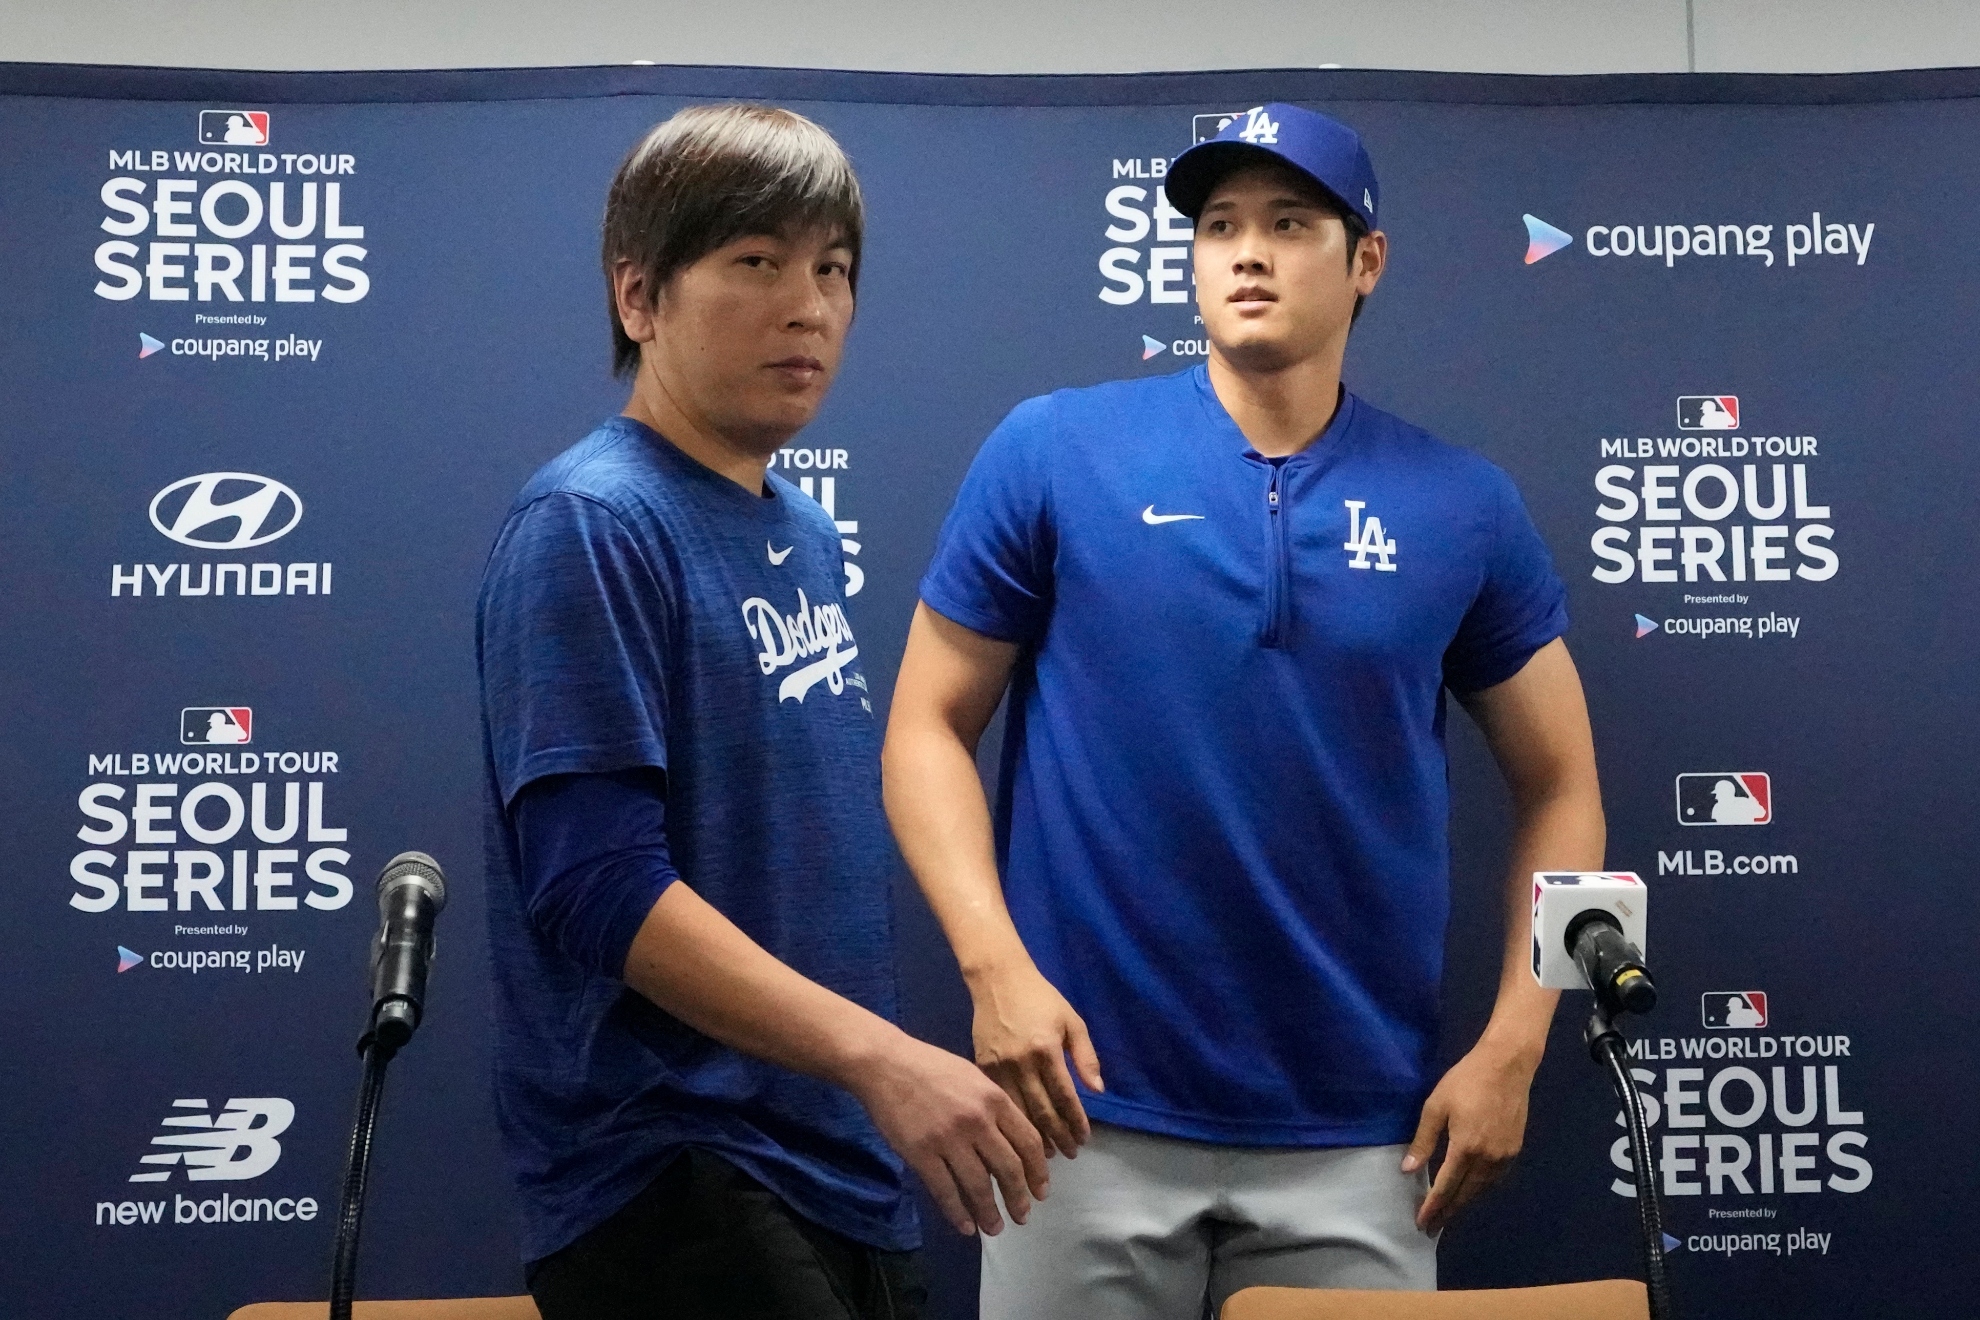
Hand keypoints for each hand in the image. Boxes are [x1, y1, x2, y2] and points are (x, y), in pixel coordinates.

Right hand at [848, 1030, 1050, 1236]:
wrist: (885, 1064)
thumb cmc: (930, 1067)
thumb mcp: (973, 1077)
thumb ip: (995, 1107)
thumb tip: (1012, 1142)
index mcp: (994, 1099)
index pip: (1028, 1142)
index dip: (1038, 1172)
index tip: (1041, 1191)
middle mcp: (977, 1121)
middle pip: (1009, 1168)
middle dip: (1019, 1198)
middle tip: (1023, 1216)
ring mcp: (948, 1139)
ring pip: (979, 1186)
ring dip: (990, 1213)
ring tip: (995, 1228)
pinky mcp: (921, 1153)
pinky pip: (945, 1191)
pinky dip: (958, 1213)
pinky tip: (966, 1226)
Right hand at [969, 961, 1103, 1158]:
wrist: (997, 980)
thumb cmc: (1040, 998)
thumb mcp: (1071, 1020)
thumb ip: (1085, 1056)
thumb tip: (1098, 1090)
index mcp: (1046, 1049)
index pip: (1064, 1096)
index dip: (1076, 1121)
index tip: (1084, 1139)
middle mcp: (1021, 1061)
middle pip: (1042, 1110)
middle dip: (1058, 1136)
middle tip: (1070, 1154)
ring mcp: (998, 1066)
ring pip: (1018, 1112)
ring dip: (1034, 1137)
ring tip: (1047, 1155)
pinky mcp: (981, 1067)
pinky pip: (999, 1102)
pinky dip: (1011, 1122)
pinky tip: (1019, 1136)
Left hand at [1402, 1041, 1537, 1233]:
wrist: (1507, 1066)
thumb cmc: (1465, 1081)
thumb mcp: (1436, 1106)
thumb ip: (1423, 1141)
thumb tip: (1408, 1170)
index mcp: (1466, 1148)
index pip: (1446, 1187)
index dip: (1433, 1207)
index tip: (1422, 1223)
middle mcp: (1488, 1159)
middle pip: (1466, 1195)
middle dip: (1448, 1213)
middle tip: (1433, 1228)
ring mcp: (1505, 1156)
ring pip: (1482, 1190)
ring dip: (1465, 1204)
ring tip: (1449, 1214)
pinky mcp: (1515, 1150)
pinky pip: (1495, 1179)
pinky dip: (1481, 1190)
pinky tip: (1471, 1191)